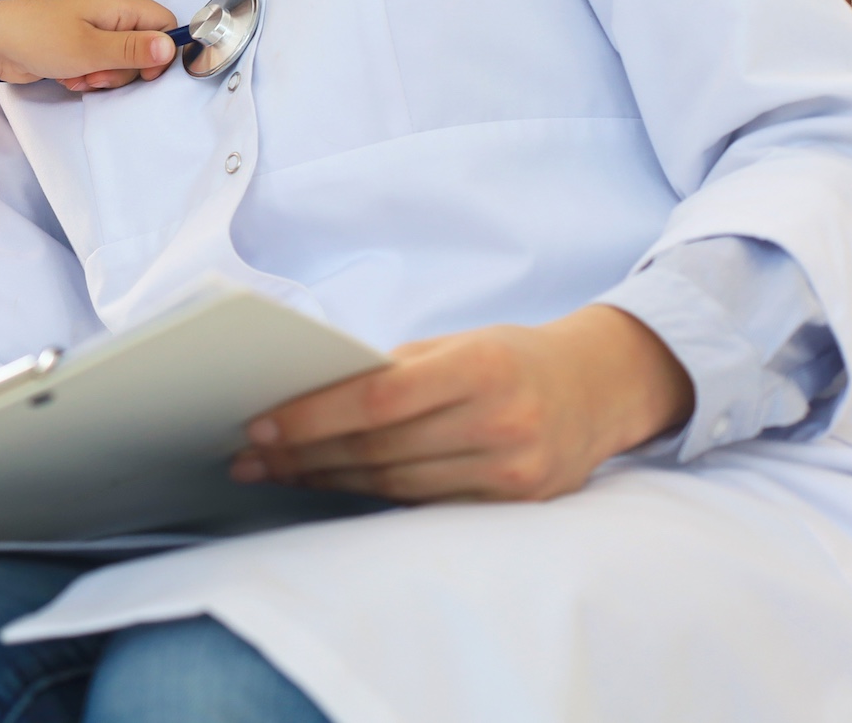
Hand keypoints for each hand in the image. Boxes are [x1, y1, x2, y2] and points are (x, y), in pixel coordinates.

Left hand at [0, 0, 177, 95]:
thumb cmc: (39, 39)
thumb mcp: (91, 49)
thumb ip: (133, 50)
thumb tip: (171, 47)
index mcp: (117, 3)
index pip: (163, 21)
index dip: (161, 50)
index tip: (145, 72)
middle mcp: (107, 12)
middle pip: (143, 45)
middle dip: (125, 69)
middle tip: (99, 76)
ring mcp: (91, 28)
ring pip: (120, 59)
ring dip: (105, 76)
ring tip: (80, 78)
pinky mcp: (76, 44)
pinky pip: (98, 64)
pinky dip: (89, 75)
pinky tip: (69, 79)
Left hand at [231, 305, 693, 503]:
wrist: (600, 388)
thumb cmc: (511, 358)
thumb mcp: (457, 344)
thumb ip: (392, 370)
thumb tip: (307, 395)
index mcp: (481, 369)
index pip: (378, 401)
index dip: (313, 417)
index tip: (261, 425)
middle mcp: (501, 424)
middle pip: (380, 450)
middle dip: (305, 455)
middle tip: (251, 456)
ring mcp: (513, 473)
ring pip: (396, 485)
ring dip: (327, 480)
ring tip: (278, 472)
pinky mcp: (515, 506)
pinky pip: (426, 506)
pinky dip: (373, 497)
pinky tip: (332, 487)